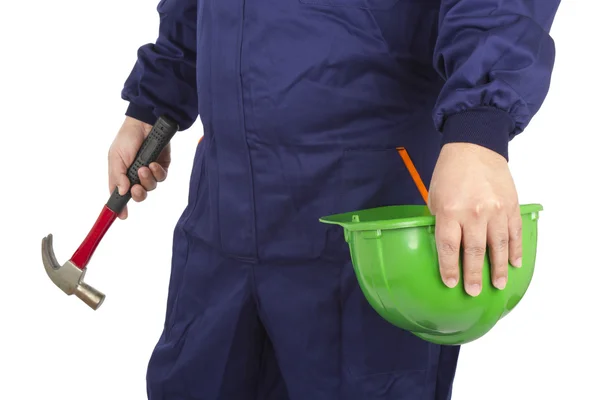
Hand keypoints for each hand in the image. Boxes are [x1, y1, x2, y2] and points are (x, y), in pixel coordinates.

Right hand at [108, 116, 170, 218]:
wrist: (145, 122)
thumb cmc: (127, 138)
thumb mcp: (116, 157)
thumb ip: (118, 176)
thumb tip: (122, 192)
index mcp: (121, 175)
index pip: (119, 195)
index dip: (120, 207)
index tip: (121, 216)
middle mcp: (135, 176)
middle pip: (138, 195)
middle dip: (138, 194)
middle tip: (136, 187)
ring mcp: (149, 172)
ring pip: (151, 187)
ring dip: (147, 180)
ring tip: (144, 167)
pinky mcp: (161, 167)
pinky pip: (161, 177)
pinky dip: (157, 173)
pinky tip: (153, 163)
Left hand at [428, 143, 521, 296]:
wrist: (475, 146)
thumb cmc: (450, 171)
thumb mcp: (435, 196)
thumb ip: (440, 220)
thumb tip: (445, 243)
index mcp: (449, 211)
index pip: (448, 247)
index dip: (449, 268)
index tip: (451, 283)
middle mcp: (473, 213)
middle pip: (473, 252)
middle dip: (473, 275)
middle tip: (474, 291)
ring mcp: (495, 210)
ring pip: (498, 246)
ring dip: (498, 268)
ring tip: (497, 284)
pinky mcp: (511, 206)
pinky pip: (514, 233)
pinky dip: (515, 250)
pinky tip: (514, 264)